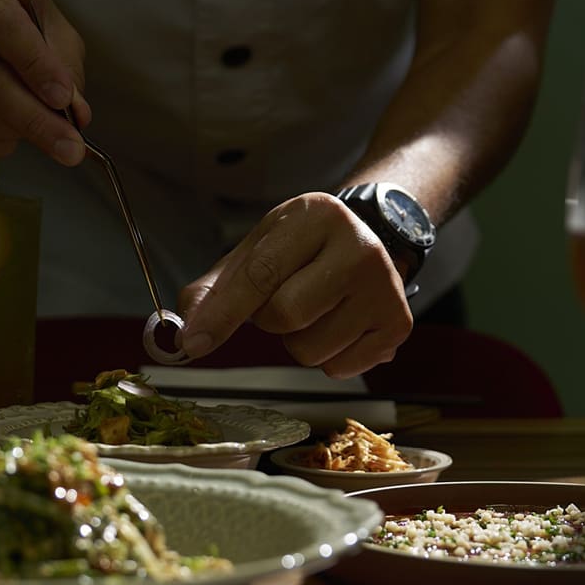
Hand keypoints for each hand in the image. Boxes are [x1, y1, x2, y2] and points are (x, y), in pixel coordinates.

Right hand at [0, 0, 91, 161]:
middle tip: (69, 147)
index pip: (2, 25)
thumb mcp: (51, 23)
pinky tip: (12, 136)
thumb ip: (66, 65)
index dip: (34, 65)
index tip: (63, 99)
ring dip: (13, 132)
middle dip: (33, 119)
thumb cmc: (17, 15)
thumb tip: (76, 114)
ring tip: (44, 136)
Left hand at [177, 192, 412, 377]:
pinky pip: (339, 368)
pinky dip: (328, 357)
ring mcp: (385, 288)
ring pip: (310, 349)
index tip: (194, 343)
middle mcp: (359, 248)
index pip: (260, 274)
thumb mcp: (258, 249)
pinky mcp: (398, 325)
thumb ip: (217, 288)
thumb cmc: (304, 248)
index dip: (222, 314)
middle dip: (268, 320)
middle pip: (285, 316)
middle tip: (282, 298)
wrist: (368, 241)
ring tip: (314, 311)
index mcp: (317, 216)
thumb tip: (187, 329)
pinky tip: (338, 325)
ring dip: (297, 341)